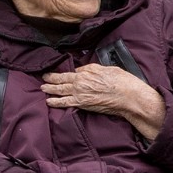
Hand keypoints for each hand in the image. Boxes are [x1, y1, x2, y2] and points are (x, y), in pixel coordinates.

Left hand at [42, 64, 165, 140]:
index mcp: (86, 72)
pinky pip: (64, 102)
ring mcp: (79, 93)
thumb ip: (93, 69)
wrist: (129, 97)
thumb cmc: (123, 82)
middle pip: (61, 80)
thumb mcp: (108, 69)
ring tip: (43, 88)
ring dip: (50, 89)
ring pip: (59, 90)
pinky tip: (49, 101)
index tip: (56, 72)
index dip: (62, 72)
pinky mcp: (81, 104)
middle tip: (44, 77)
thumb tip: (84, 70)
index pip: (70, 71)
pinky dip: (55, 102)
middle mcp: (80, 82)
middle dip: (50, 79)